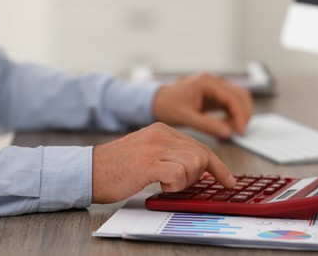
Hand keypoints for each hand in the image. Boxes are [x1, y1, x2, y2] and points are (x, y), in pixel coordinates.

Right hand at [91, 122, 235, 203]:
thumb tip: (198, 168)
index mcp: (162, 131)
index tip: (228, 180)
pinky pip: (177, 174)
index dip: (218, 166)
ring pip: (193, 164)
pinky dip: (173, 185)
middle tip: (178, 183)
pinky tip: (158, 184)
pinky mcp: (147, 163)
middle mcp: (161, 135)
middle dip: (197, 176)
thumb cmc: (118, 167)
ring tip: (164, 182)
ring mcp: (154, 147)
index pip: (200, 146)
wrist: (89, 170)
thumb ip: (173, 155)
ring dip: (184, 181)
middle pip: (201, 155)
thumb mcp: (149, 153)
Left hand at [153, 72, 252, 138]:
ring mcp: (216, 87)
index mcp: (207, 82)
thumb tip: (228, 134)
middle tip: (239, 133)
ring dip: (239, 115)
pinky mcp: (215, 95)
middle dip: (243, 115)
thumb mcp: (186, 117)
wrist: (156, 101)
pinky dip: (233, 116)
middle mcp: (214, 81)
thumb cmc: (167, 106)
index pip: (232, 98)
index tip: (240, 132)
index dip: (240, 115)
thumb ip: (207, 125)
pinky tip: (224, 127)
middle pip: (241, 95)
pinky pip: (231, 104)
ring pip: (239, 99)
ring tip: (228, 131)